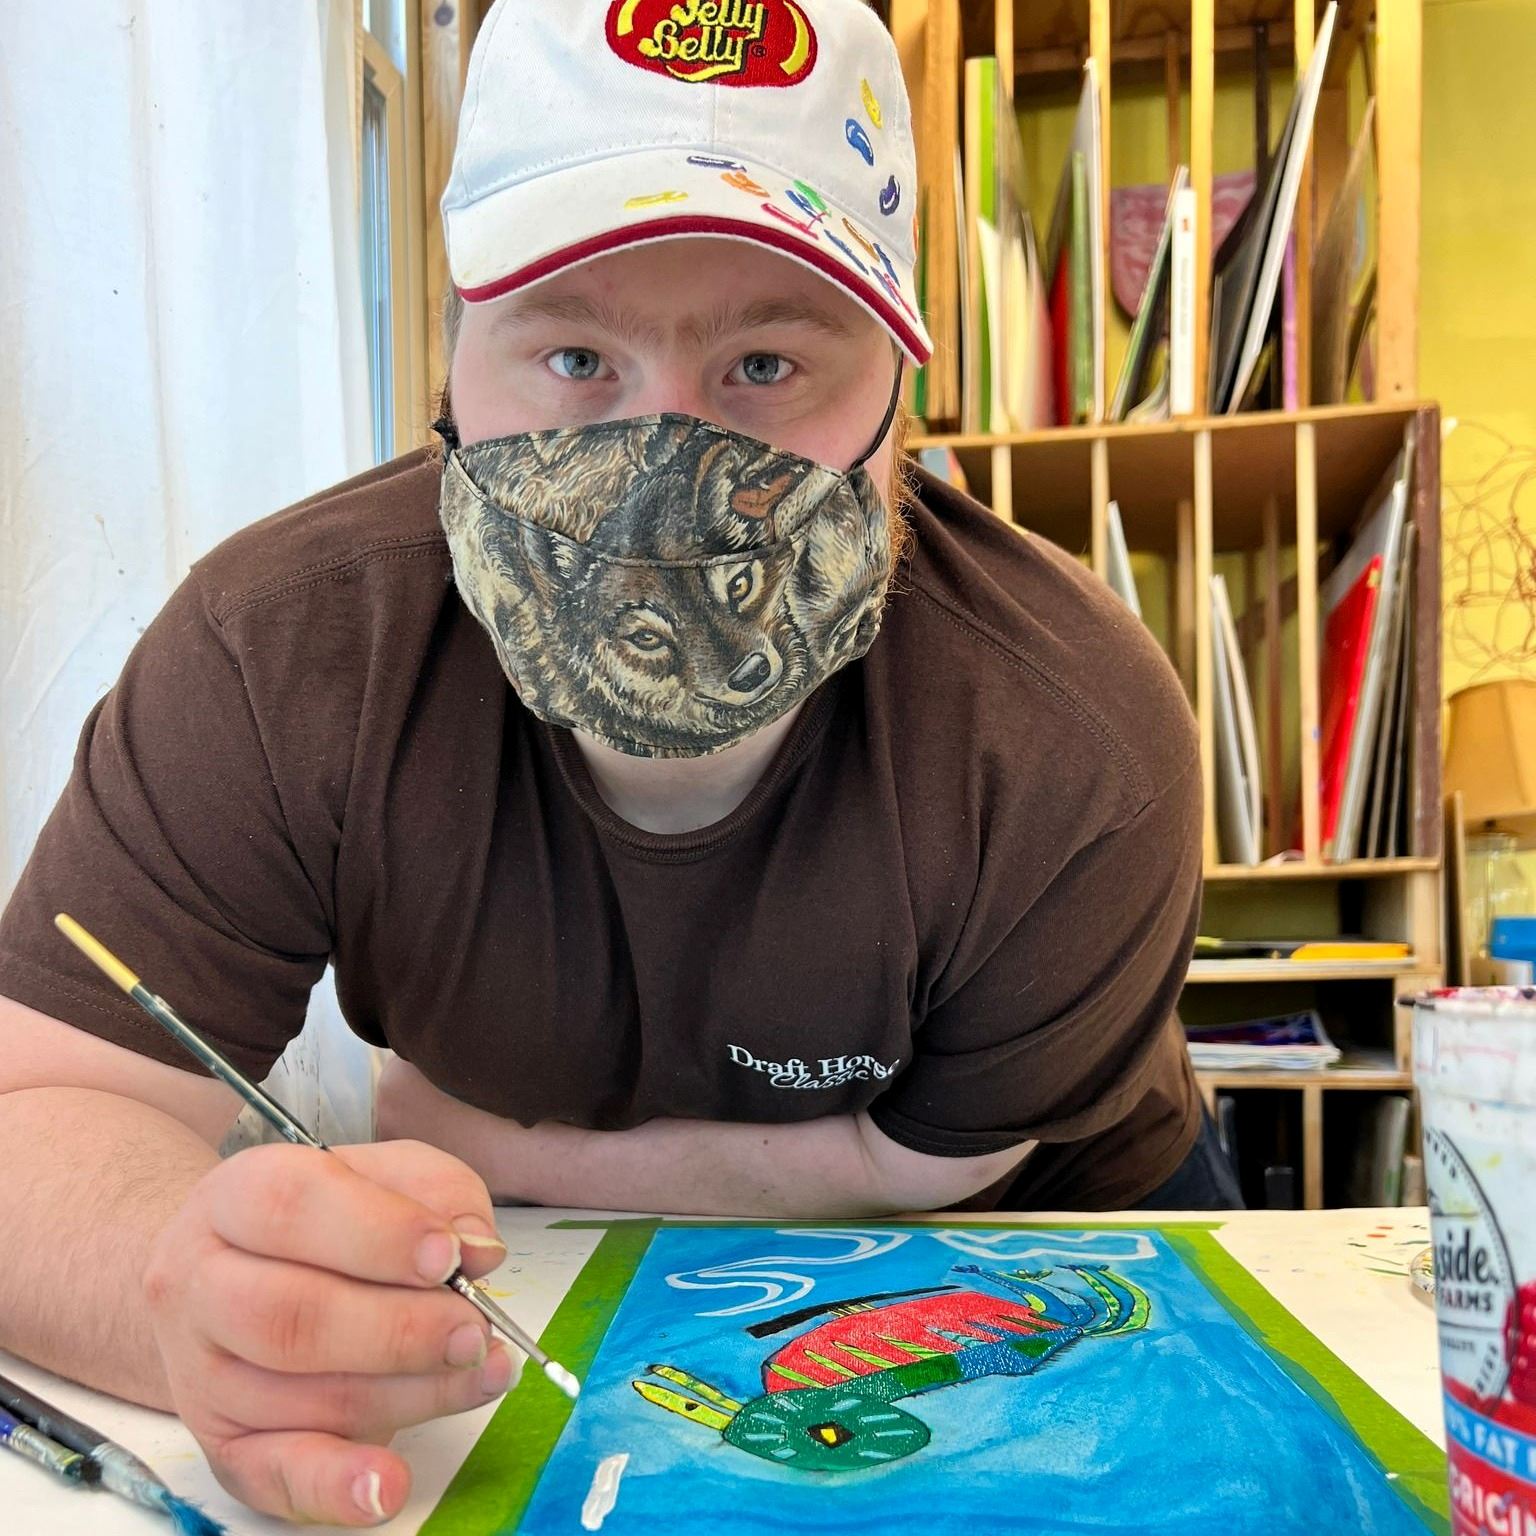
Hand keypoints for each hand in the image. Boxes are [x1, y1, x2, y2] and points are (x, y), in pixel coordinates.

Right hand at [142, 1139, 513, 1524]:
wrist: (223, 1275)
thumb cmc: (323, 1220)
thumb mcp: (382, 1176)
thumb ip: (437, 1194)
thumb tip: (478, 1249)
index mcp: (235, 1196)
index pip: (294, 1206)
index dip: (380, 1234)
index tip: (451, 1256)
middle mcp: (200, 1283)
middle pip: (293, 1315)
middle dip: (402, 1329)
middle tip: (475, 1330)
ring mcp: (202, 1373)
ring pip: (305, 1395)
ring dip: (411, 1392)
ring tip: (483, 1373)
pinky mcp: (222, 1445)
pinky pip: (272, 1476)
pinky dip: (335, 1488)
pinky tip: (387, 1486)